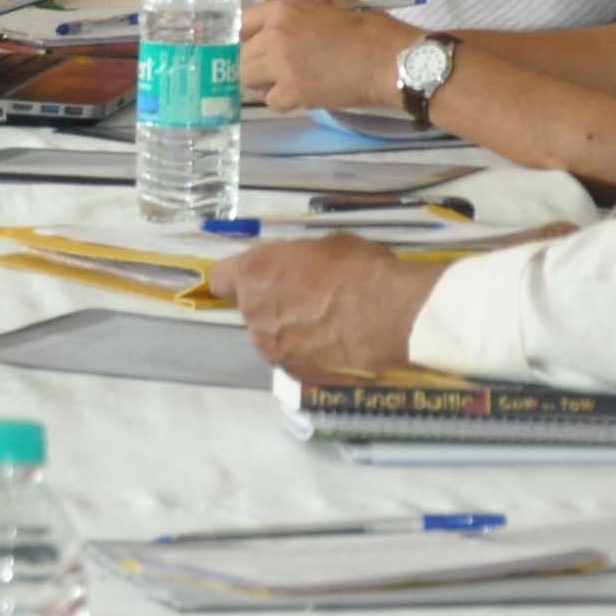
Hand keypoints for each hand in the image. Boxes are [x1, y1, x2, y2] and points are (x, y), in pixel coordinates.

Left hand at [201, 235, 438, 377]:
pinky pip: (294, 356)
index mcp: (253, 274)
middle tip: (308, 298)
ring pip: (272, 334)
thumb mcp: (327, 246)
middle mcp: (253, 312)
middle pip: (251, 307)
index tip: (252, 279)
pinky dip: (309, 351)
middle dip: (272, 303)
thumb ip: (298, 260)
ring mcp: (273, 345)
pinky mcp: (295, 370)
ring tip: (328, 324)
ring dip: (290, 330)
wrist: (394, 316)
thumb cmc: (361, 270)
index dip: (236, 278)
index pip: (221, 279)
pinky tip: (337, 343)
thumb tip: (300, 269)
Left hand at [246, 0, 409, 113]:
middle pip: (239, 53)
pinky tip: (299, 94)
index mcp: (283, 10)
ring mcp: (281, 65)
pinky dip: (282, 101)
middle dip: (253, 61)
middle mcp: (275, 35)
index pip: (240, 22)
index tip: (250, 44)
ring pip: (247, 78)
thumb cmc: (370, 28)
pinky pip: (270, 101)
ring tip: (284, 80)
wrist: (394, 60)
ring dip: (262, 81)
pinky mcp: (293, 92)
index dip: (243, 35)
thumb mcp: (331, 0)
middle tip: (273, 66)